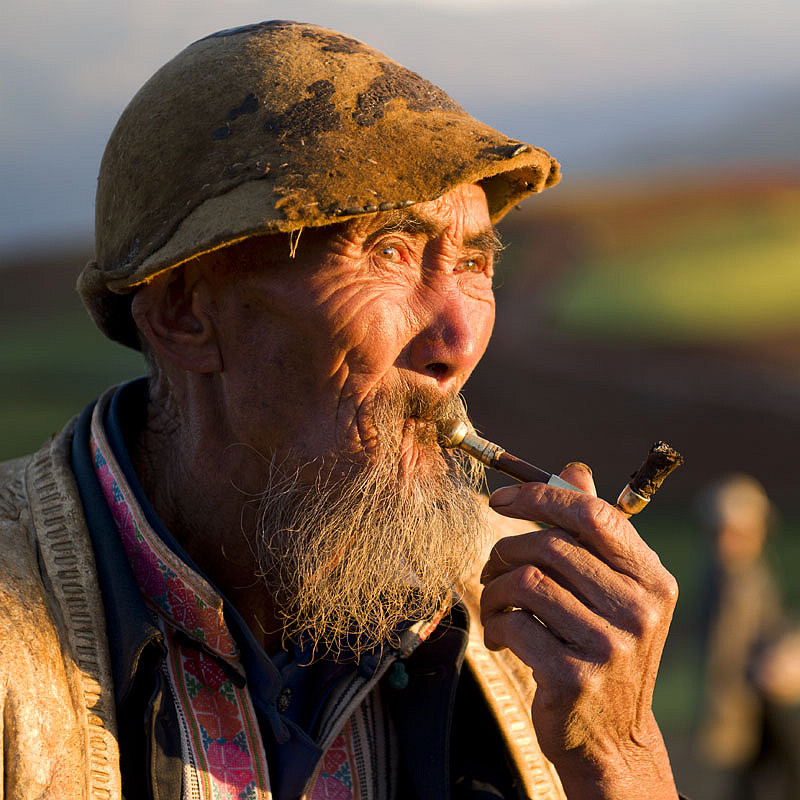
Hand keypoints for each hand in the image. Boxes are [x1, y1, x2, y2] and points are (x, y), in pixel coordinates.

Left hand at [481, 463, 678, 799]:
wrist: (611, 738)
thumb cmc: (603, 650)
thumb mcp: (613, 590)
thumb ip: (594, 531)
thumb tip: (574, 469)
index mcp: (652, 579)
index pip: (592, 514)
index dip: (540, 496)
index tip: (499, 500)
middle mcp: (639, 610)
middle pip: (550, 545)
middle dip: (506, 550)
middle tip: (491, 568)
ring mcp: (609, 646)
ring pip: (526, 582)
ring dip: (494, 589)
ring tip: (494, 604)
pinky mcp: (574, 677)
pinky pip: (514, 624)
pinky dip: (495, 624)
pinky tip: (502, 637)